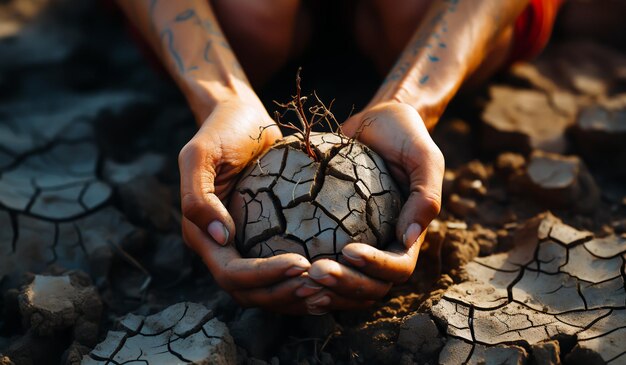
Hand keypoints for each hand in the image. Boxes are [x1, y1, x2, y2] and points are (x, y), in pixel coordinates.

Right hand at [178, 99, 318, 313]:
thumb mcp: (200, 154)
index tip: (302, 263)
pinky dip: (301, 282)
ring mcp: (242, 247)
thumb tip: (219, 237)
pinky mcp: (262, 241)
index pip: (231, 273)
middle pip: (249, 293)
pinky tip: (329, 278)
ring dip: (294, 297)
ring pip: (265, 291)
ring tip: (328, 289)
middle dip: (283, 294)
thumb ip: (198, 196)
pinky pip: (280, 272)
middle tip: (321, 286)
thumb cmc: (222, 131)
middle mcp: (220, 249)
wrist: (240, 117)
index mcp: (201, 236)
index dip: (263, 277)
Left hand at [304, 102, 443, 313]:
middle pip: (371, 287)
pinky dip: (310, 277)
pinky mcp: (336, 238)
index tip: (349, 252)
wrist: (378, 121)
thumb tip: (410, 238)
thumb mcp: (424, 157)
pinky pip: (327, 266)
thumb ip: (426, 195)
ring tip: (300, 281)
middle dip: (345, 286)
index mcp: (409, 235)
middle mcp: (385, 247)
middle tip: (314, 273)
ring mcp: (361, 246)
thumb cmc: (405, 136)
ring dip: (327, 291)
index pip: (398, 267)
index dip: (377, 268)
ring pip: (348, 287)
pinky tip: (288, 274)